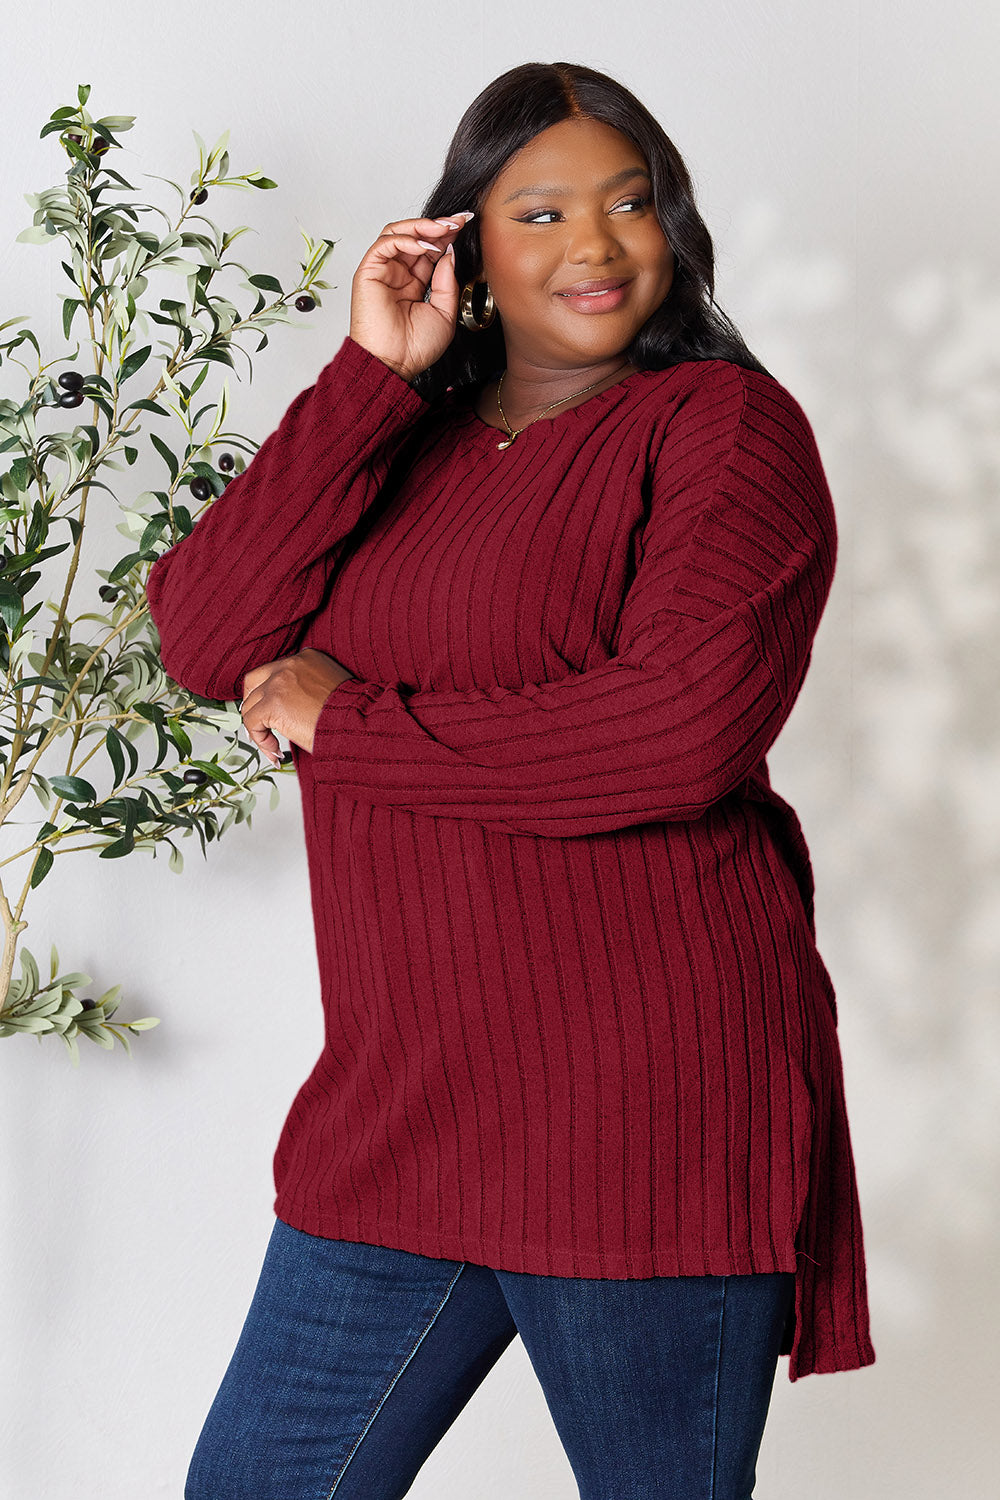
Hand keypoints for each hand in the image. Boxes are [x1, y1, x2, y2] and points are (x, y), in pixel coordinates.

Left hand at [240, 648, 355, 764]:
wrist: (360, 723)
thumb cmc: (353, 714)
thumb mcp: (332, 689)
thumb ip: (308, 689)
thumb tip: (294, 708)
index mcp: (307, 658)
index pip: (276, 671)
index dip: (270, 694)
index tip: (274, 714)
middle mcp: (290, 665)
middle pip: (254, 682)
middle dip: (252, 704)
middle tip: (258, 724)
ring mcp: (279, 683)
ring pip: (250, 706)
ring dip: (259, 729)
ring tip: (274, 747)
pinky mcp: (273, 704)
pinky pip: (252, 723)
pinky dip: (261, 740)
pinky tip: (276, 751)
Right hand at [349, 210, 475, 382]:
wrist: (395, 364)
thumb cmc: (415, 348)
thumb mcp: (445, 312)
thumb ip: (447, 281)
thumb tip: (449, 252)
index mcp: (414, 284)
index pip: (430, 250)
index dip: (447, 236)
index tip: (467, 224)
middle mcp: (397, 274)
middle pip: (416, 237)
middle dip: (439, 225)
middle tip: (460, 220)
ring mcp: (383, 271)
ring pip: (398, 233)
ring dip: (423, 227)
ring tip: (445, 228)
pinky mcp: (369, 272)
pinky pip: (386, 244)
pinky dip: (407, 239)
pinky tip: (426, 247)